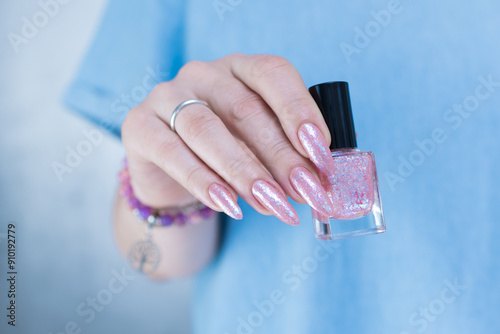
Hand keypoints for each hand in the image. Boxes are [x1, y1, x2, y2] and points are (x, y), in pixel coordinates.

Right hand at [121, 54, 335, 224]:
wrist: (169, 170)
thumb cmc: (224, 151)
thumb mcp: (257, 144)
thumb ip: (284, 152)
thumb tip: (318, 181)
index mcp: (239, 68)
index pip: (273, 74)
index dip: (300, 111)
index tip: (321, 153)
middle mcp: (203, 74)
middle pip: (245, 109)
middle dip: (280, 155)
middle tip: (305, 191)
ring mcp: (167, 96)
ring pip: (207, 130)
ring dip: (244, 171)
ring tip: (272, 203)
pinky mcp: (139, 125)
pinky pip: (172, 152)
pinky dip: (203, 181)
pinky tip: (229, 204)